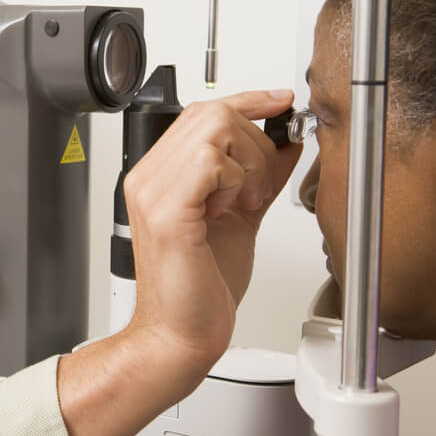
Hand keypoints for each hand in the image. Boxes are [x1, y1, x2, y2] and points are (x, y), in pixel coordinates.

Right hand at [123, 90, 300, 365]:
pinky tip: (235, 208)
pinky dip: (236, 179)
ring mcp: (152, 192)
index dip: (247, 101)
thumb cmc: (200, 289)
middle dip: (254, 140)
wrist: (180, 335)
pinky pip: (210, 162)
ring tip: (245, 201)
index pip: (202, 112)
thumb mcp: (241, 218)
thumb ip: (260, 177)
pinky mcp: (167, 212)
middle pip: (211, 112)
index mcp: (160, 176)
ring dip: (247, 162)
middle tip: (259, 185)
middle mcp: (149, 178)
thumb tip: (286, 143)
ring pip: (213, 129)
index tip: (279, 102)